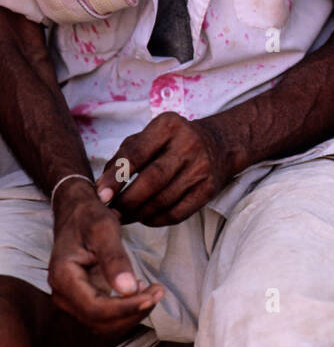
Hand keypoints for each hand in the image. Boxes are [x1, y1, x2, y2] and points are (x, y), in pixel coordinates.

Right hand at [49, 183, 163, 331]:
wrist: (75, 212)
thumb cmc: (89, 217)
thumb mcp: (103, 229)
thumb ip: (115, 259)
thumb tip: (128, 289)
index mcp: (63, 277)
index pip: (95, 309)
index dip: (126, 308)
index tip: (152, 296)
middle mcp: (62, 294)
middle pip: (99, 321)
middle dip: (132, 312)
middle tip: (159, 291)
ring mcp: (70, 299)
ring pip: (103, 324)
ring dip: (131, 314)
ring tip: (153, 291)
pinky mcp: (82, 299)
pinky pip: (104, 316)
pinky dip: (125, 310)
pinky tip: (139, 292)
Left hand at [95, 112, 233, 225]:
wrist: (219, 144)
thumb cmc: (172, 141)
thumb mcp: (149, 136)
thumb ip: (123, 157)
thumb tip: (101, 187)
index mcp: (168, 126)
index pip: (137, 154)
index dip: (116, 178)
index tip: (101, 195)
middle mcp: (188, 145)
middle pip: (152, 180)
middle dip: (127, 200)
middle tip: (111, 212)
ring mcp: (201, 168)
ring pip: (163, 200)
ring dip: (139, 213)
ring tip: (124, 217)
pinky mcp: (209, 189)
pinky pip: (177, 213)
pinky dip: (156, 220)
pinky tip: (145, 217)